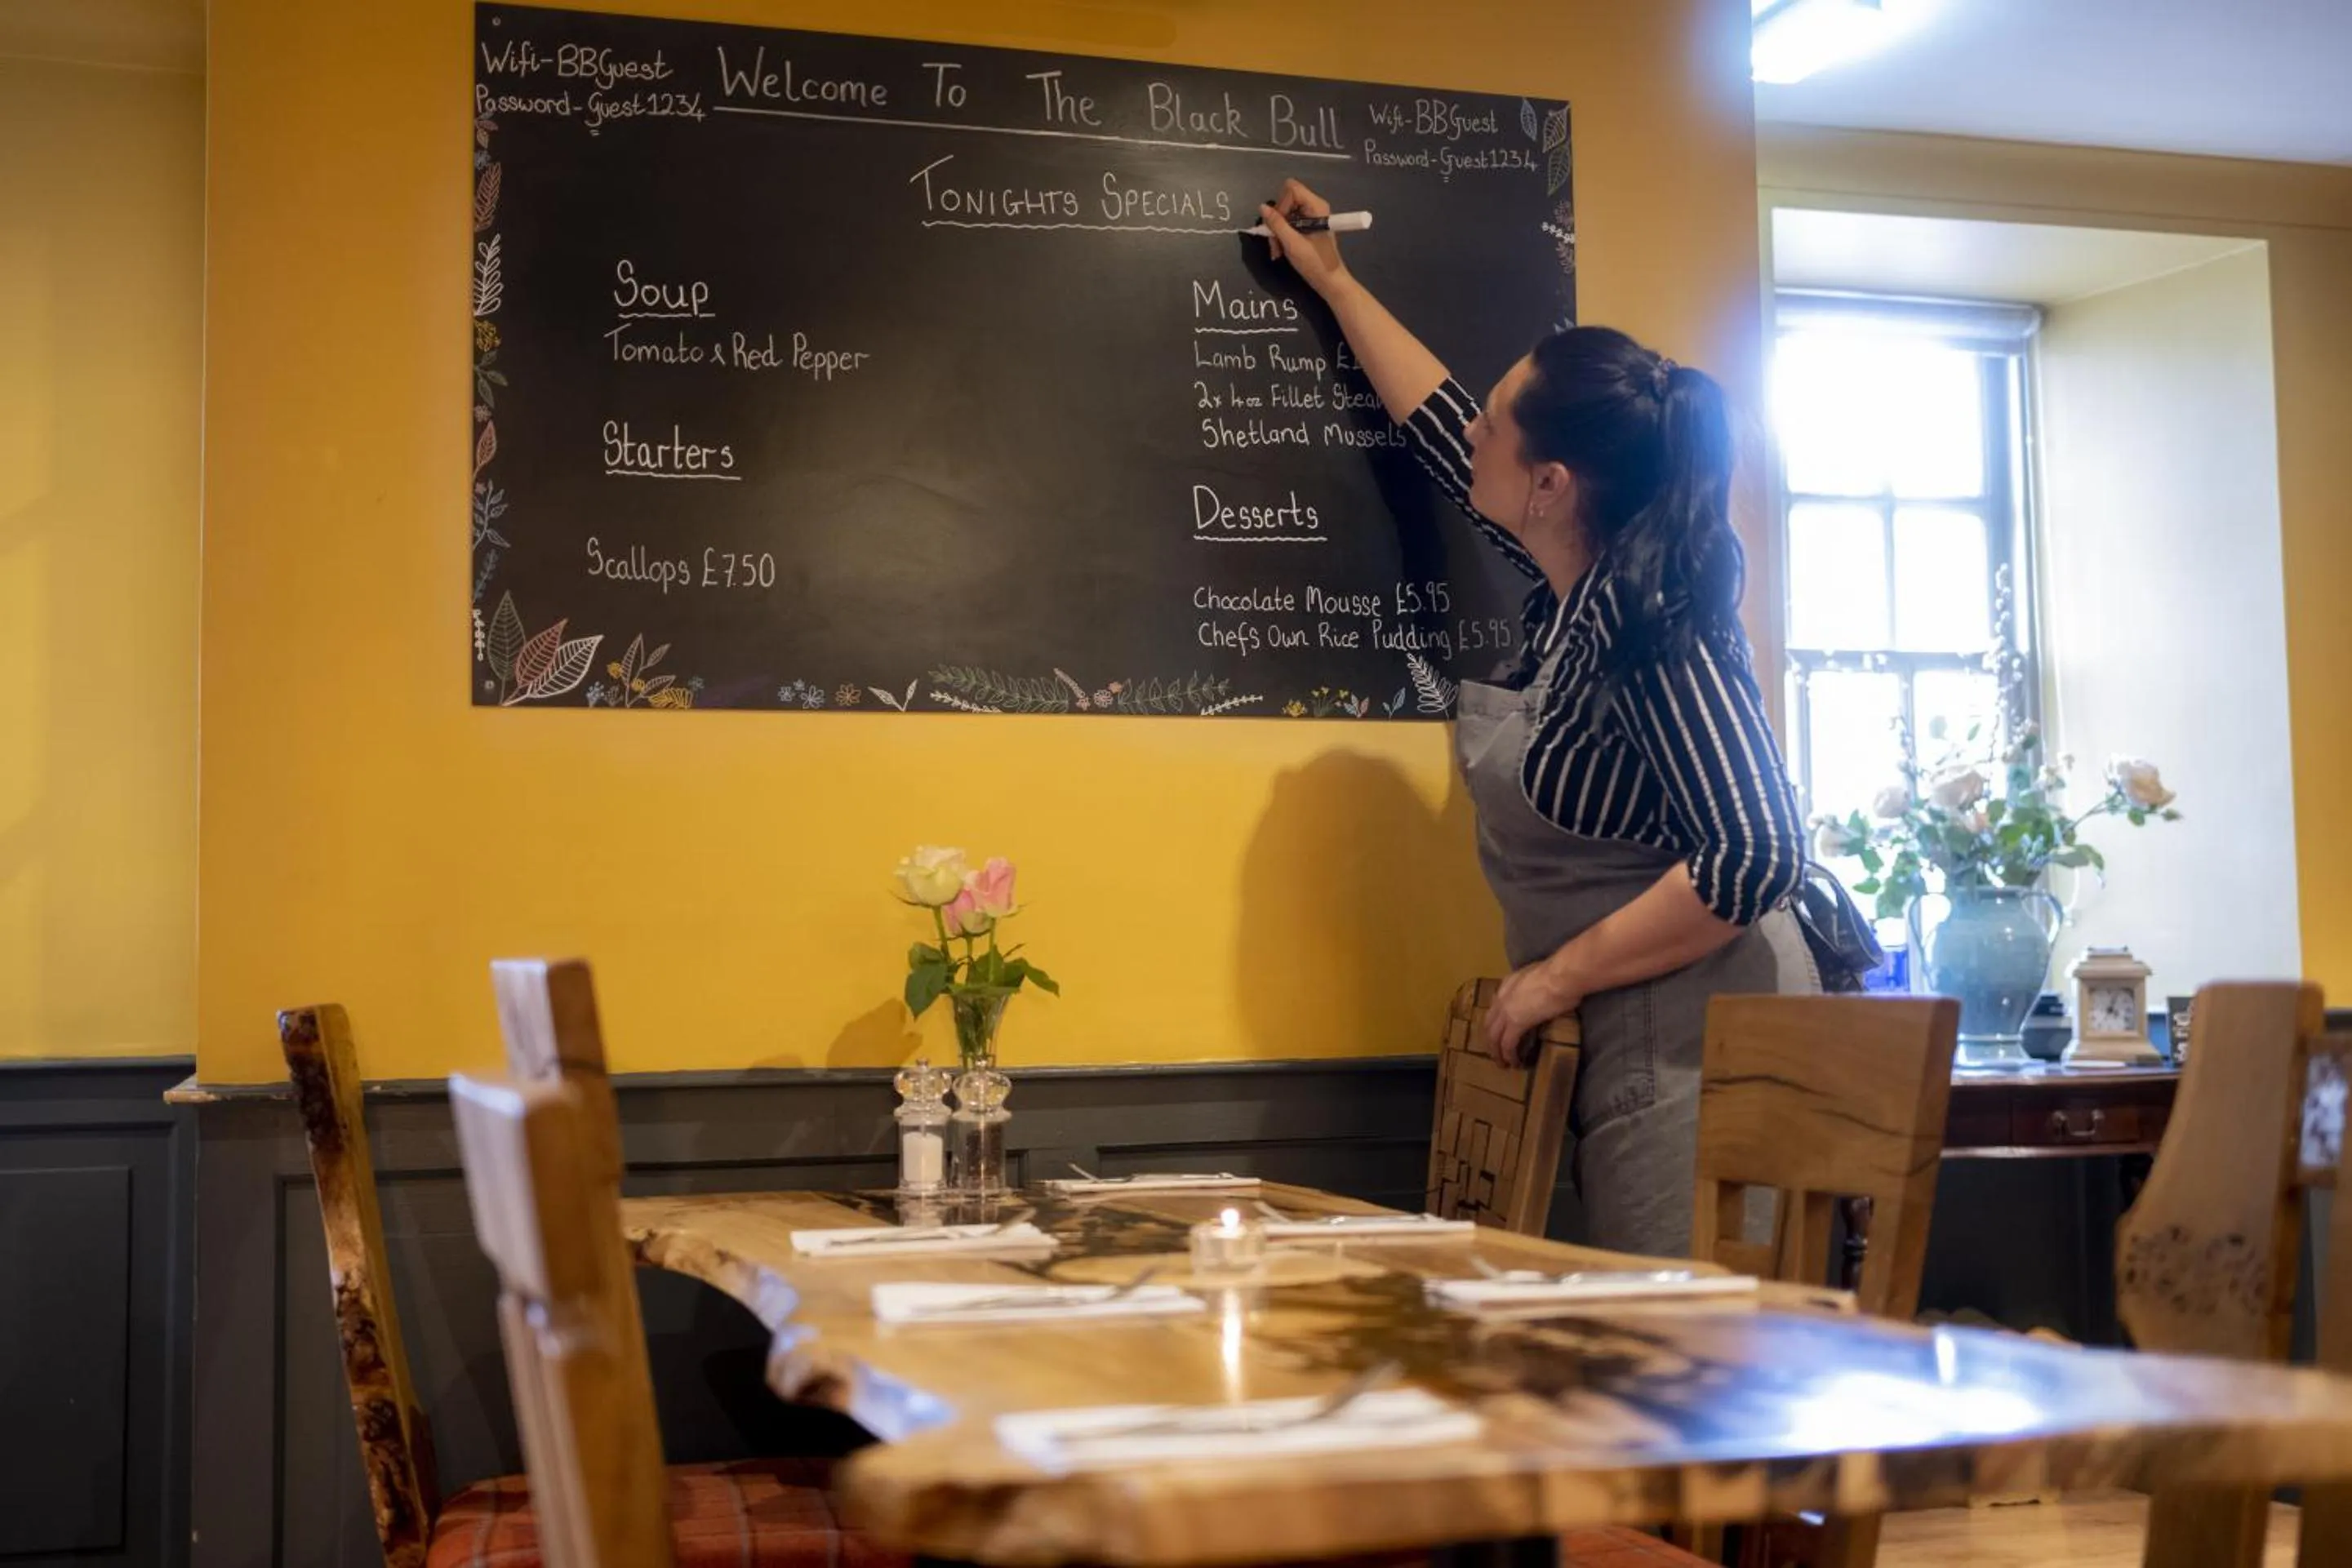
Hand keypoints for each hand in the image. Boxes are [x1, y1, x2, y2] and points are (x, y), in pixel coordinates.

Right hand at [1257, 177, 1349, 297]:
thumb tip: (1262, 207)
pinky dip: (1282, 235)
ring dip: (1277, 231)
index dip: (1281, 205)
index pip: (1291, 189)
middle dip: (1277, 220)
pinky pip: (1290, 222)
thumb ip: (1276, 224)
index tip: (1279, 226)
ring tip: (1277, 250)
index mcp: (1316, 206)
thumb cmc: (1315, 263)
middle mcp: (1314, 207)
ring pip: (1286, 213)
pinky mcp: (1309, 226)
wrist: (1330, 281)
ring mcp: (1312, 216)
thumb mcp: (1292, 244)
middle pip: (1287, 199)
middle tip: (1274, 241)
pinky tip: (1280, 250)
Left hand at [1481, 957, 1584, 1067]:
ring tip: (1503, 1063)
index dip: (1496, 1021)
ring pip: (1494, 1037)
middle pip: (1489, 1024)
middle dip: (1491, 1040)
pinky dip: (1509, 1056)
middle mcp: (1502, 997)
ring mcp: (1506, 1011)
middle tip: (1496, 1053)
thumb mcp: (1542, 976)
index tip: (1500, 1031)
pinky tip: (1515, 1063)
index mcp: (1508, 983)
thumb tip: (1544, 993)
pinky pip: (1508, 1044)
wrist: (1561, 976)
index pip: (1496, 1006)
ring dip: (1497, 1052)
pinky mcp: (1516, 1024)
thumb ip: (1536, 985)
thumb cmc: (1560, 974)